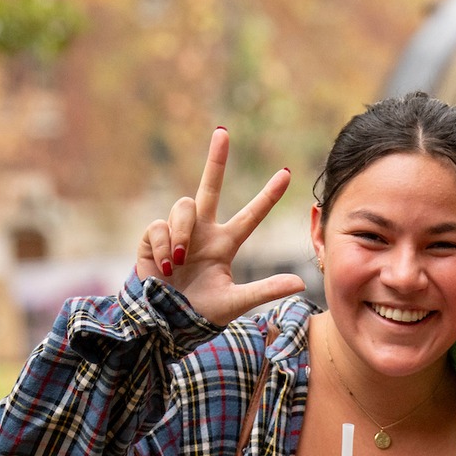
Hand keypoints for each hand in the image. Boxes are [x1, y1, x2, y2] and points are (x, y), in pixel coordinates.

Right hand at [134, 128, 305, 326]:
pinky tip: (165, 268)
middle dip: (215, 159)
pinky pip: (160, 227)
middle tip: (223, 132)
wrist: (165, 323)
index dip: (268, 196)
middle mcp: (203, 232)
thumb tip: (302, 283)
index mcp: (225, 244)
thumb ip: (265, 290)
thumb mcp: (236, 302)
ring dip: (183, 232)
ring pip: (184, 206)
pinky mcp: (153, 237)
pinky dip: (165, 248)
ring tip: (180, 262)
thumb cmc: (200, 313)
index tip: (287, 174)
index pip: (251, 215)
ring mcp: (178, 232)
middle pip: (209, 186)